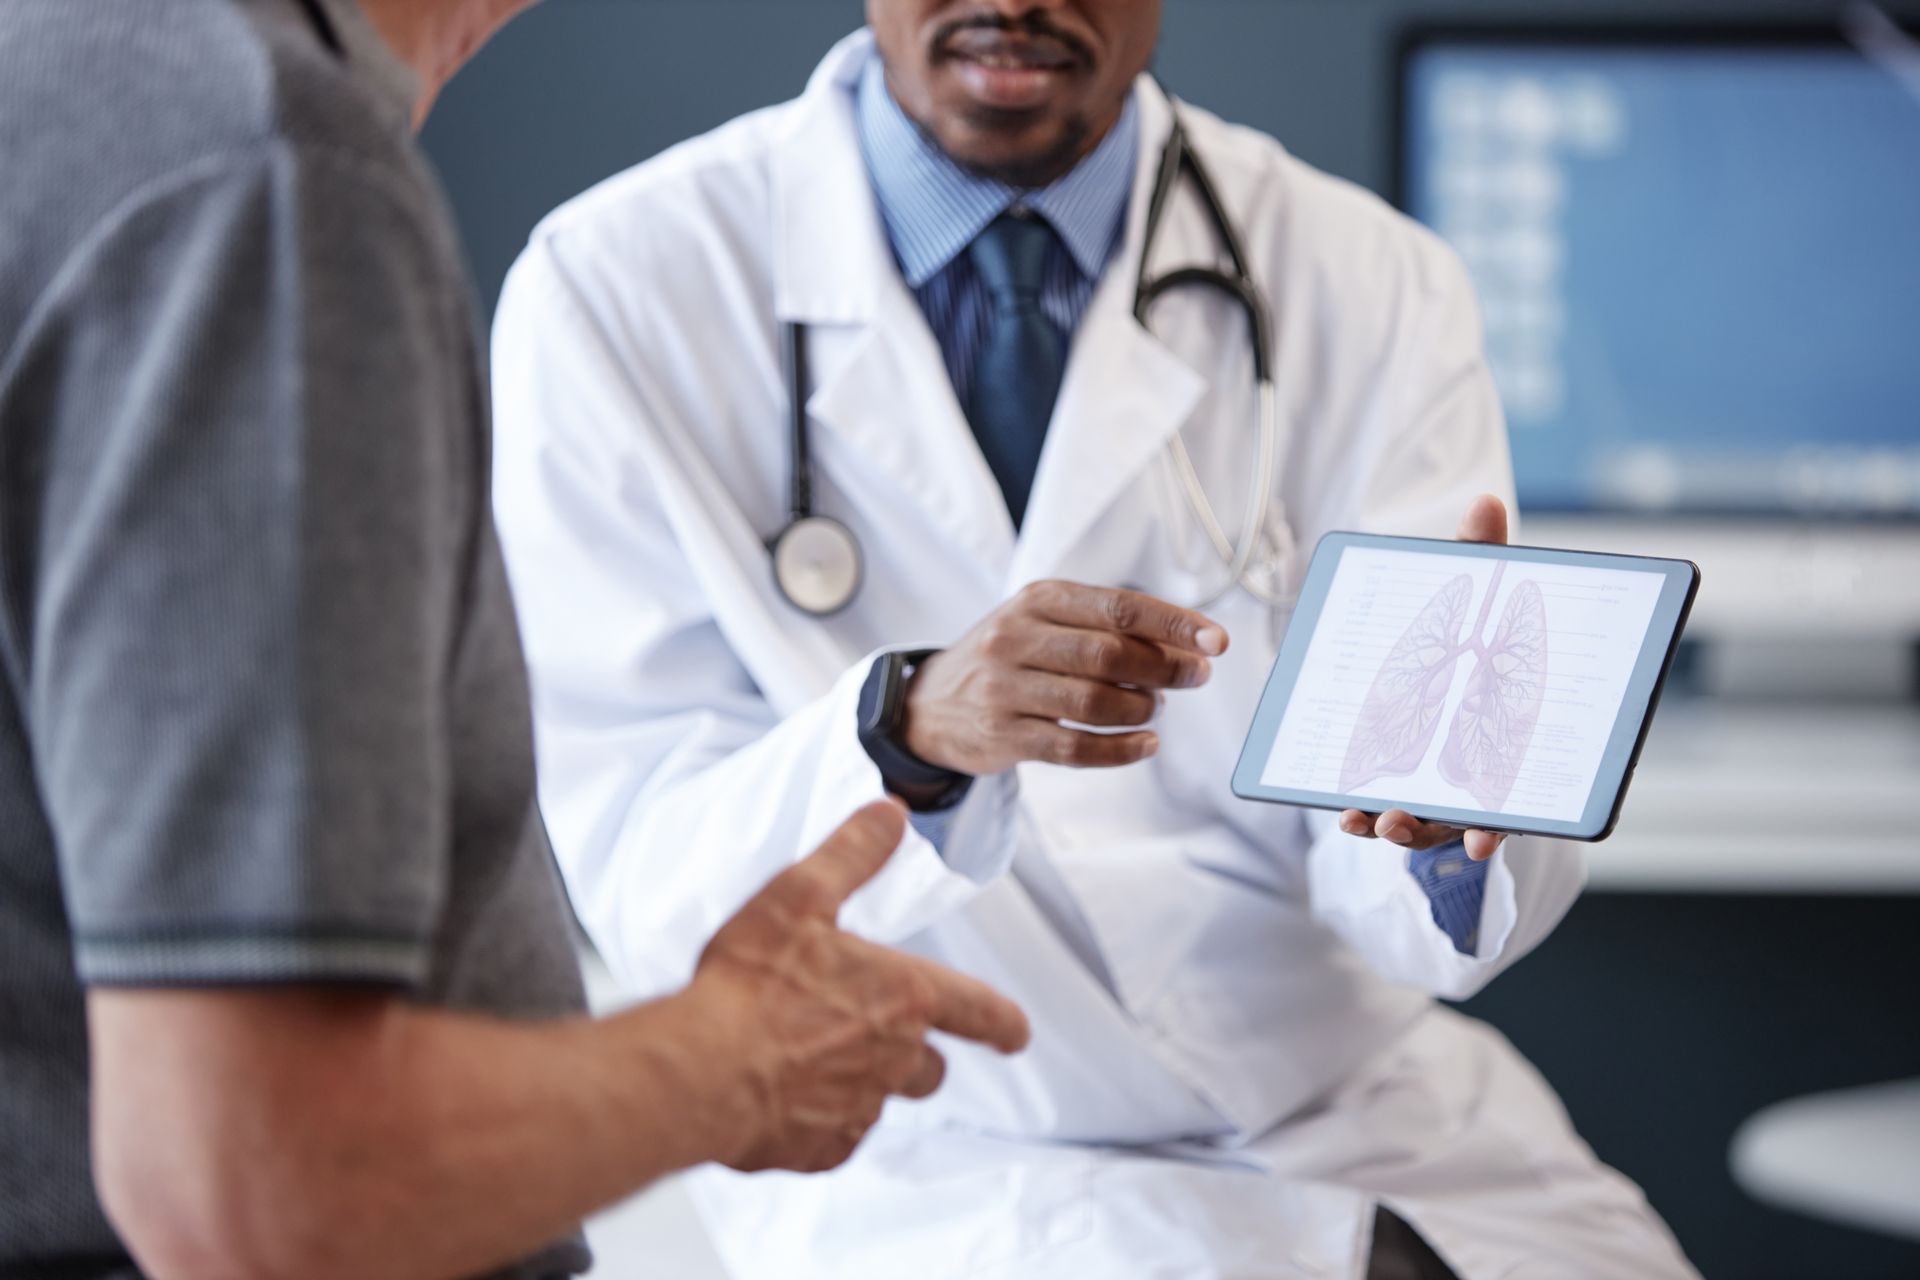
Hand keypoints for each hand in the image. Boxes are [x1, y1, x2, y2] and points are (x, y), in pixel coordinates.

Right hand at [689, 802, 1029, 1172]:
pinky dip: (818, 1118)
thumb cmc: (748, 984)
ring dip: (861, 1081)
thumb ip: (852, 854)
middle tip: (866, 1032)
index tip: (1014, 1033)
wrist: (699, 1072)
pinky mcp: (821, 1149)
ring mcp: (860, 1109)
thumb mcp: (800, 896)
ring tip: (806, 1057)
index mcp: (904, 997)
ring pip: (881, 1099)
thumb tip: (889, 817)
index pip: (980, 1012)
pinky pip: (836, 1135)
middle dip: (913, 1052)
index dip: (1003, 1022)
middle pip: (929, 1066)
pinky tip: (780, 1093)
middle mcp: (895, 1058)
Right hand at [901, 581, 1228, 776]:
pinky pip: (1074, 749)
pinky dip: (1120, 751)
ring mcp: (1003, 689)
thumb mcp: (1043, 621)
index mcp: (1036, 599)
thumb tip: (1185, 645)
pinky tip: (1145, 745)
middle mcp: (1014, 638)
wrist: (928, 703)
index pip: (1118, 608)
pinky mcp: (1001, 735)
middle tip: (1195, 678)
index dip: (1174, 625)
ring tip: (1155, 708)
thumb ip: (1105, 626)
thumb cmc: (1007, 657)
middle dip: (1165, 669)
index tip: (1216, 642)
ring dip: (1141, 710)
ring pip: (1094, 703)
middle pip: (1109, 655)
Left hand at [1339, 494, 1513, 863]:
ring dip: (1397, 827)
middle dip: (1432, 828)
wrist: (1445, 639)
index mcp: (1511, 737)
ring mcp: (1443, 786)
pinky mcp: (1405, 784)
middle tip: (1399, 822)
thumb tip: (1484, 500)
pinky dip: (1372, 820)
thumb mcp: (1477, 592)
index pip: (1513, 791)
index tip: (1483, 842)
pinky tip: (1348, 815)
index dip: (1499, 824)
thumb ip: (1482, 556)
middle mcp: (1483, 772)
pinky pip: (1393, 813)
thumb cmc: (1474, 625)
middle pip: (1464, 818)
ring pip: (1424, 823)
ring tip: (1371, 818)